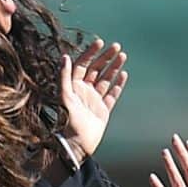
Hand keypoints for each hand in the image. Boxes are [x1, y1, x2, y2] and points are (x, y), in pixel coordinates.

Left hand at [59, 40, 129, 157]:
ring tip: (123, 56)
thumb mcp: (64, 97)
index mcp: (73, 85)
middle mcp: (83, 90)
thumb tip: (65, 56)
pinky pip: (112, 94)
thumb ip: (64, 76)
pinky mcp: (103, 109)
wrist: (76, 144)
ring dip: (114, 67)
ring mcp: (94, 99)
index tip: (100, 42)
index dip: (91, 52)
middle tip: (117, 47)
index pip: (82, 64)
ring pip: (106, 79)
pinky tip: (123, 74)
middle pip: (96, 69)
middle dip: (106, 57)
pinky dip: (118, 84)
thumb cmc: (67, 121)